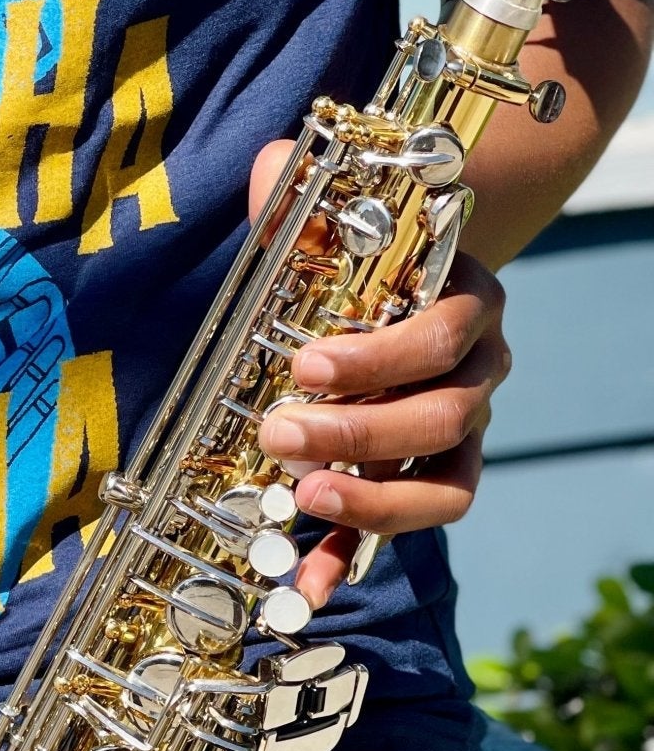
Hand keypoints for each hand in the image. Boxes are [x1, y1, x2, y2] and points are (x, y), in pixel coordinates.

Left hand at [248, 139, 510, 606]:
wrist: (395, 285)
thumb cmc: (357, 255)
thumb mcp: (328, 219)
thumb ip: (299, 195)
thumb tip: (274, 164)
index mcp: (463, 301)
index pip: (441, 333)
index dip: (381, 355)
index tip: (306, 363)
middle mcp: (476, 371)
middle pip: (441, 416)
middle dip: (360, 433)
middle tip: (280, 433)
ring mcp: (459, 433)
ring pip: (444, 484)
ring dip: (374, 502)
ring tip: (304, 501)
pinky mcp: (427, 481)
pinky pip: (404, 530)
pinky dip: (354, 558)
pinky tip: (304, 587)